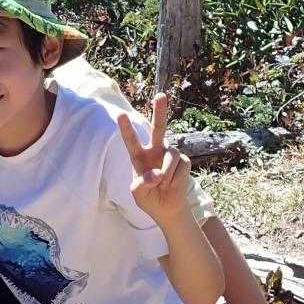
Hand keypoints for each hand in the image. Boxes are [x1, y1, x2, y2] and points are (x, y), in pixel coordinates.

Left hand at [115, 93, 189, 224]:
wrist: (166, 207)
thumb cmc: (148, 197)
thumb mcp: (138, 194)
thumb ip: (142, 184)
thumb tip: (157, 174)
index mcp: (138, 156)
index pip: (131, 140)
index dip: (126, 128)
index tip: (120, 115)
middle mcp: (154, 150)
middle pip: (158, 128)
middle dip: (160, 112)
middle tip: (160, 95)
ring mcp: (169, 154)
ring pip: (170, 155)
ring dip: (166, 174)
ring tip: (163, 185)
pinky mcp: (183, 161)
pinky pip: (180, 166)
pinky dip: (175, 179)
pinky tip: (172, 184)